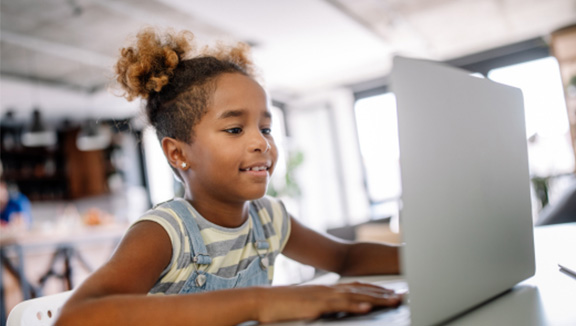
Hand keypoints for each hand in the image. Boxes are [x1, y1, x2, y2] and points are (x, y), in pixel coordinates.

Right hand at [256, 282, 402, 322]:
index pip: (358, 288)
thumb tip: (335, 310)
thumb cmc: (284, 306)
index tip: (392, 293)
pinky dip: (354, 306)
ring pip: (356, 297)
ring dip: (377, 299)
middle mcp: (329, 290)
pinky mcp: (316, 304)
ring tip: (394, 301)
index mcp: (328, 290)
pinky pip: (339, 306)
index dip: (376, 290)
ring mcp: (324, 296)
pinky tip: (368, 308)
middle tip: (402, 296)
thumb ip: (324, 306)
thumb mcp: (309, 305)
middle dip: (384, 294)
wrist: (263, 301)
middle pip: (362, 291)